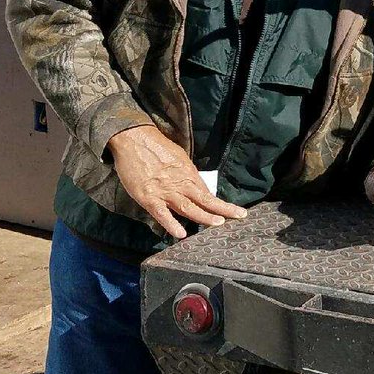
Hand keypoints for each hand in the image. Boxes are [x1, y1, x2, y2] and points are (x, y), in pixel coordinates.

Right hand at [107, 125, 246, 239]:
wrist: (134, 139)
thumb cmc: (156, 146)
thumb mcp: (178, 157)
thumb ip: (187, 173)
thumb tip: (196, 185)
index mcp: (188, 173)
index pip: (206, 192)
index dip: (219, 203)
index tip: (231, 211)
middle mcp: (180, 183)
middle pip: (205, 199)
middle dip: (223, 209)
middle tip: (239, 216)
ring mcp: (165, 192)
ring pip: (188, 208)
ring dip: (204, 217)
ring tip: (218, 224)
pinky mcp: (149, 198)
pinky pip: (162, 214)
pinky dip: (171, 224)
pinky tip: (180, 234)